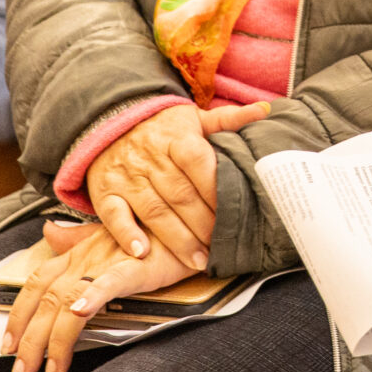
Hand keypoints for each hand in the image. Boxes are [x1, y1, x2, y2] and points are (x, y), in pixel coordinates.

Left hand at [1, 218, 195, 371]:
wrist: (186, 224)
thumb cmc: (151, 234)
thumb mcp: (107, 232)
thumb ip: (75, 237)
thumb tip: (48, 231)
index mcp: (76, 252)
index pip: (36, 285)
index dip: (18, 315)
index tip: (9, 346)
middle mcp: (84, 257)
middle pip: (45, 302)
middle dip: (29, 342)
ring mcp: (106, 261)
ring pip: (67, 302)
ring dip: (53, 339)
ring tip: (49, 370)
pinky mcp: (133, 267)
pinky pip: (107, 284)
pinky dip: (90, 298)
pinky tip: (79, 315)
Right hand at [86, 101, 269, 266]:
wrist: (111, 120)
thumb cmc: (164, 127)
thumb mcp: (194, 118)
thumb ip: (227, 120)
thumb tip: (265, 110)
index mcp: (176, 138)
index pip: (198, 162)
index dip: (215, 189)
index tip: (234, 212)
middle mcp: (150, 158)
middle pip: (180, 193)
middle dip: (202, 224)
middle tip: (221, 247)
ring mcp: (126, 176)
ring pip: (153, 210)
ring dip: (176, 238)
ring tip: (197, 261)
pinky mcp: (106, 192)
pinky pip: (114, 215)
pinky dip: (127, 234)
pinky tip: (143, 253)